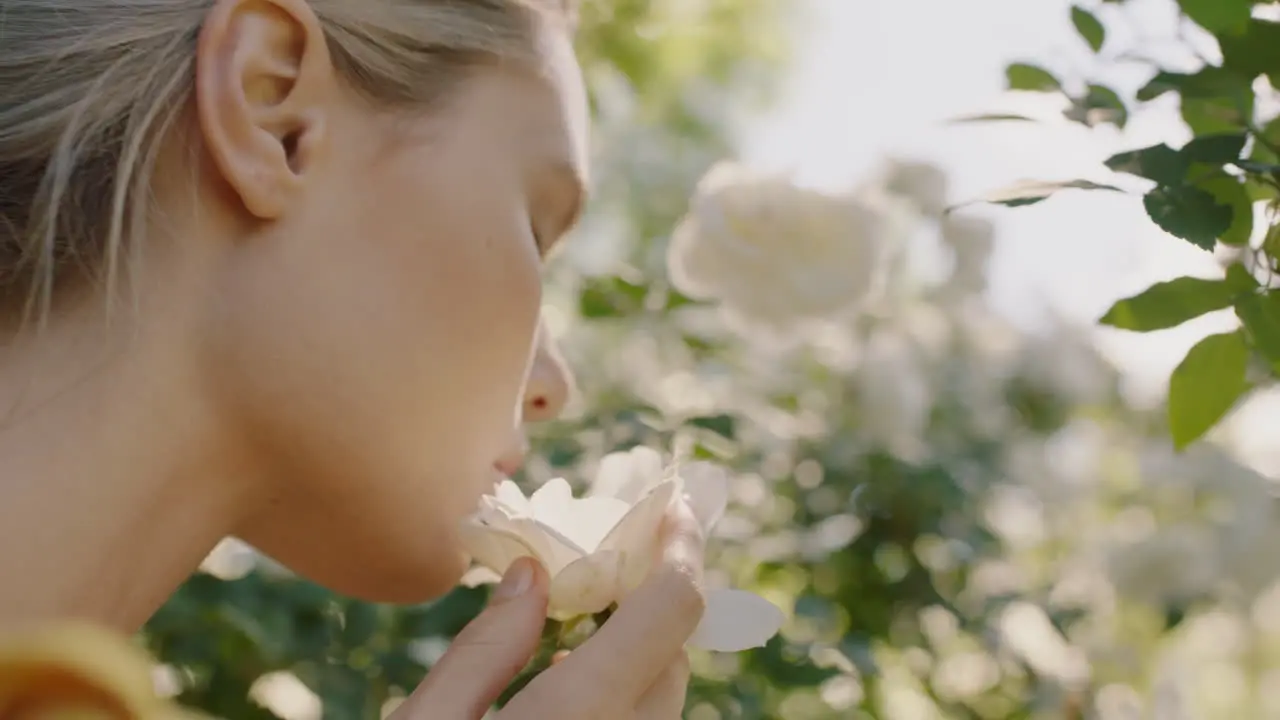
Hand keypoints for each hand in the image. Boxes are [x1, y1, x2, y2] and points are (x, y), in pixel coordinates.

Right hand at [393, 501, 705, 718]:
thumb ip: (485, 649)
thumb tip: (533, 573)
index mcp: (581, 715)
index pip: (671, 610)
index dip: (681, 548)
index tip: (673, 504)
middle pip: (675, 654)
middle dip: (650, 599)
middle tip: (604, 560)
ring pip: (663, 697)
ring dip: (638, 652)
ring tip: (575, 618)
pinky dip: (623, 693)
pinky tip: (562, 679)